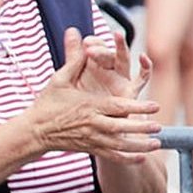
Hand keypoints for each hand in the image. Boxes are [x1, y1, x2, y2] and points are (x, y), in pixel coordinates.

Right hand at [20, 43, 164, 156]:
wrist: (35, 131)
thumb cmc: (48, 103)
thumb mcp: (59, 79)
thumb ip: (74, 59)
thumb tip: (77, 35)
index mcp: (89, 106)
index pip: (118, 107)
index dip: (137, 107)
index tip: (154, 106)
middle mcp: (92, 123)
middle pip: (121, 127)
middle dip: (141, 127)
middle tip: (158, 126)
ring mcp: (91, 138)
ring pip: (119, 144)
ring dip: (139, 145)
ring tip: (156, 144)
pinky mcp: (89, 148)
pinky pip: (111, 155)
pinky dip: (126, 158)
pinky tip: (140, 158)